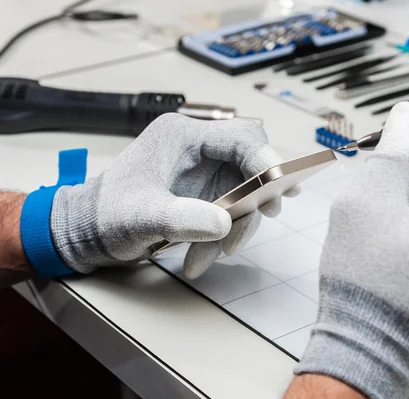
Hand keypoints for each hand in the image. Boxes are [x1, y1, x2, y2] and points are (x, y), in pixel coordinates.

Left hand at [50, 114, 297, 277]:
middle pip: (250, 166)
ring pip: (245, 196)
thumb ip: (181, 218)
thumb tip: (225, 223)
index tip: (281, 184)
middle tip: (266, 215)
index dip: (265, 157)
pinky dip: (222, 239)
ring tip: (207, 258)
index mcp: (184, 137)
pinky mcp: (207, 197)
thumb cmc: (106, 213)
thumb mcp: (140, 216)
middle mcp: (200, 151)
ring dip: (235, 229)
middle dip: (257, 196)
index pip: (239, 137)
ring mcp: (206, 175)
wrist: (89, 231)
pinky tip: (200, 258)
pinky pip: (231, 215)